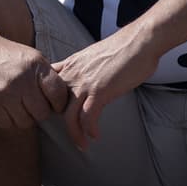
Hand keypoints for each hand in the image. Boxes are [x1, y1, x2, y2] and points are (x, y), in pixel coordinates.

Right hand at [0, 33, 70, 129]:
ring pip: (24, 122)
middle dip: (40, 112)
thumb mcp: (32, 58)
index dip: (58, 103)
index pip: (58, 95)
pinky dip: (9, 119)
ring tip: (19, 105)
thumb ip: (48, 77)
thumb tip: (65, 102)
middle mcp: (21, 80)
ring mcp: (4, 93)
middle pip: (42, 113)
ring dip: (24, 117)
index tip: (53, 102)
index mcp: (35, 66)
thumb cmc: (9, 56)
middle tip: (33, 105)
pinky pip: (7, 124)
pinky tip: (7, 107)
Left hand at [52, 29, 157, 150]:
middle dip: (59, 123)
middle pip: (54, 104)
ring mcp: (84, 83)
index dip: (47, 102)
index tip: (56, 116)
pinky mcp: (99, 91)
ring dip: (75, 134)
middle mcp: (72, 73)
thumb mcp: (93, 56)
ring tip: (81, 144)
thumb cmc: (123, 48)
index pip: (46, 86)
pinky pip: (87, 117)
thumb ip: (84, 69)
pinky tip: (95, 136)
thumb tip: (84, 81)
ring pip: (68, 116)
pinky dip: (89, 130)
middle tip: (69, 134)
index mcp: (71, 64)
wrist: (141, 41)